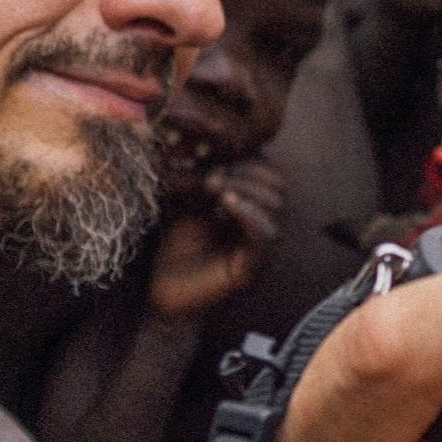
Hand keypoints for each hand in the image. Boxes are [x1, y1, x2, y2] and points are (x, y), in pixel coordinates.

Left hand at [148, 162, 286, 318]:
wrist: (164, 293)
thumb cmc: (177, 250)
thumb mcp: (191, 204)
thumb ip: (208, 180)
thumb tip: (209, 148)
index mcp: (252, 210)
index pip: (268, 174)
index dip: (247, 159)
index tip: (213, 158)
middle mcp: (261, 226)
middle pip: (277, 186)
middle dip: (246, 172)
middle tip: (213, 175)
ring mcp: (259, 248)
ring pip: (275, 207)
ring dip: (245, 188)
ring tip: (214, 187)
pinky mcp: (251, 267)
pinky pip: (263, 235)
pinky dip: (247, 213)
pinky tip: (226, 203)